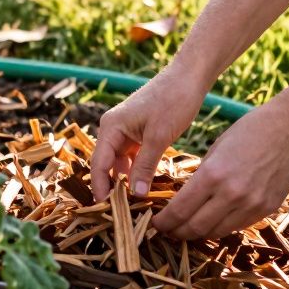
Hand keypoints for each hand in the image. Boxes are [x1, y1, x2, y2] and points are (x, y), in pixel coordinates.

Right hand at [91, 65, 209, 201]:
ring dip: (125, 180)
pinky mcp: (138, 132)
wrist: (190, 77)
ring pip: (119, 162)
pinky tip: (145, 185)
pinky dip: (136, 171)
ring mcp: (125, 130)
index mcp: (111, 126)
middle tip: (121, 212)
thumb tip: (134, 195)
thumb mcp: (159, 137)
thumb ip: (144, 166)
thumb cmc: (173, 100)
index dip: (100, 188)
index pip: (98, 163)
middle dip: (111, 187)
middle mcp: (113, 128)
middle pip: (106, 164)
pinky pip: (132, 157)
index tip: (105, 210)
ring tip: (133, 203)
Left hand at [152, 102, 288, 240]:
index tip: (156, 223)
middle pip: (195, 227)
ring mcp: (251, 205)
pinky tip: (213, 222)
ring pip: (216, 232)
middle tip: (167, 230)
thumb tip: (185, 197)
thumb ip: (201, 176)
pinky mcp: (266, 209)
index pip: (179, 210)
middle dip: (177, 232)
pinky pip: (237, 226)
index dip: (164, 222)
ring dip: (198, 233)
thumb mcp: (216, 149)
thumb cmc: (250, 130)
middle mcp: (231, 195)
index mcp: (212, 175)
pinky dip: (221, 227)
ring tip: (187, 230)